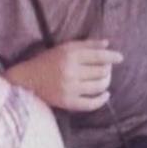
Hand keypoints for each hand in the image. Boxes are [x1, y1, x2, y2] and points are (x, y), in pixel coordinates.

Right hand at [8, 39, 123, 110]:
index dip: (112, 56)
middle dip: (107, 69)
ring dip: (106, 82)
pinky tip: (105, 95)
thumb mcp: (63, 48)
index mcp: (69, 55)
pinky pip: (91, 103)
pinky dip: (102, 100)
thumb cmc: (46, 61)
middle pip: (101, 71)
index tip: (119, 57)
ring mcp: (69, 88)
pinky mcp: (67, 102)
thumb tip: (107, 44)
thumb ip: (86, 45)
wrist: (26, 80)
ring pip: (99, 86)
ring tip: (104, 79)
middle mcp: (70, 71)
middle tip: (105, 68)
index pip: (98, 56)